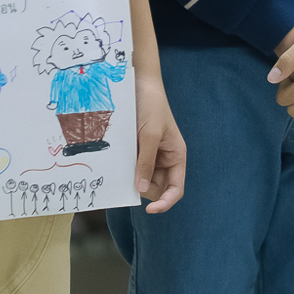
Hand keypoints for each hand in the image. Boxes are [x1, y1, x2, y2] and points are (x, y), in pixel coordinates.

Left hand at [132, 60, 186, 213]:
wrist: (138, 84)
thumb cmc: (151, 106)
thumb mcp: (150, 135)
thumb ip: (146, 162)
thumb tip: (142, 190)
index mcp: (176, 156)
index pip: (175, 189)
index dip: (165, 203)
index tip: (149, 209)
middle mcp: (164, 159)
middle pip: (155, 188)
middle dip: (143, 186)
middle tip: (129, 175)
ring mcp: (149, 155)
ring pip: (141, 179)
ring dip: (132, 176)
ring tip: (124, 161)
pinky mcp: (136, 150)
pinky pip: (130, 167)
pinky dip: (124, 168)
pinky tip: (118, 161)